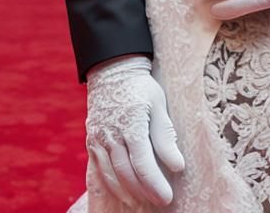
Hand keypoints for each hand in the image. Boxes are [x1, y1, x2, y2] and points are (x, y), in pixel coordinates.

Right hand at [86, 55, 183, 208]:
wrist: (113, 69)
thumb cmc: (141, 87)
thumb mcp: (158, 105)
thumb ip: (165, 136)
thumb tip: (177, 165)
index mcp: (131, 124)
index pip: (143, 163)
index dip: (155, 184)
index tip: (167, 197)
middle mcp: (111, 134)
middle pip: (127, 172)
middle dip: (144, 191)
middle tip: (159, 201)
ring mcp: (98, 138)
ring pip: (111, 174)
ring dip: (127, 191)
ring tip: (142, 201)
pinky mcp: (91, 140)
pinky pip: (100, 168)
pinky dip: (111, 183)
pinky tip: (123, 192)